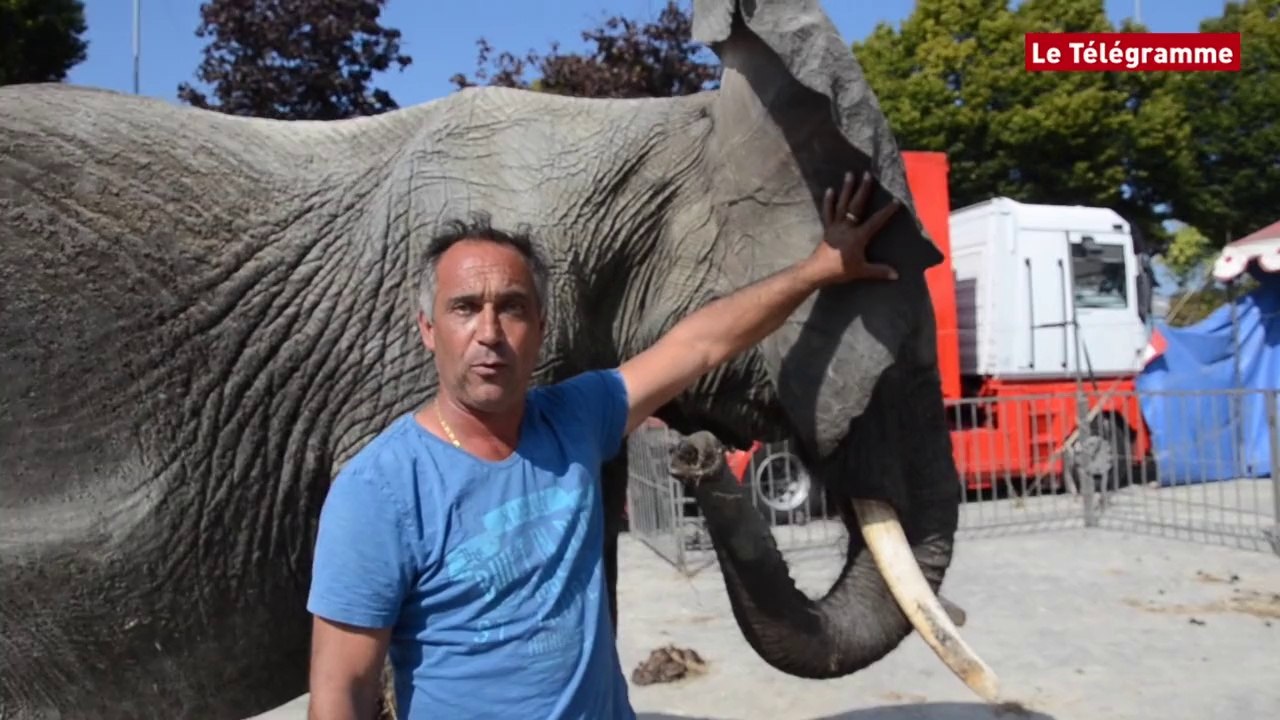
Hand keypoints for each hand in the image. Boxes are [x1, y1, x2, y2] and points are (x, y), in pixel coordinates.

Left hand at [810, 170, 900, 284]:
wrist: (817, 271)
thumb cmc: (840, 271)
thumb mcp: (862, 271)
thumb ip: (879, 271)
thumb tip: (896, 275)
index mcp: (858, 236)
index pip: (876, 221)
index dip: (887, 211)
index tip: (896, 200)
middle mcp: (847, 227)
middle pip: (856, 205)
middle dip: (863, 189)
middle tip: (867, 174)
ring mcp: (835, 226)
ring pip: (842, 204)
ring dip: (846, 189)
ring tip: (849, 174)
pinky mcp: (827, 228)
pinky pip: (827, 212)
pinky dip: (828, 201)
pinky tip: (830, 190)